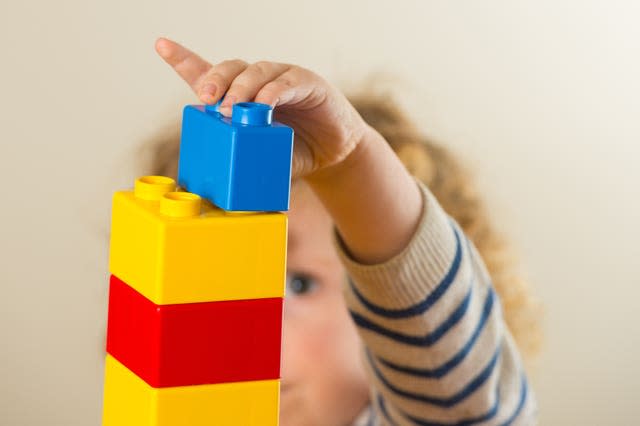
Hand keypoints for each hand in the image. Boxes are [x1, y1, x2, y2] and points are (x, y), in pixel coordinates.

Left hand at [155, 37, 369, 178]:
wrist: (333, 155)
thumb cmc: (292, 153)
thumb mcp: (260, 157)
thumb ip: (241, 160)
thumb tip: (213, 190)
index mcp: (242, 96)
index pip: (208, 72)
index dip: (184, 58)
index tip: (161, 45)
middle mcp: (259, 82)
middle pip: (229, 68)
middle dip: (214, 80)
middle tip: (207, 100)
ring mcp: (283, 78)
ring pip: (255, 72)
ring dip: (241, 89)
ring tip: (231, 110)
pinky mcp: (306, 82)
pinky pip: (286, 81)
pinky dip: (273, 92)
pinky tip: (265, 104)